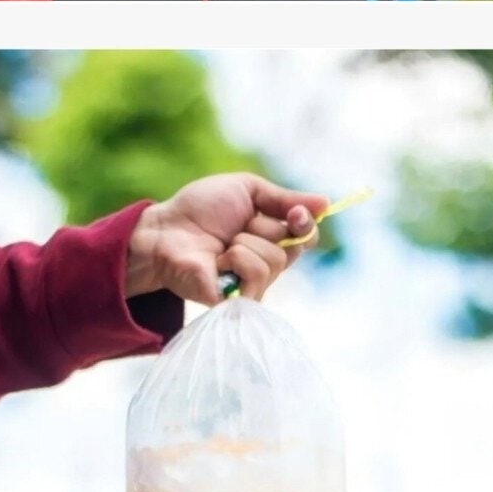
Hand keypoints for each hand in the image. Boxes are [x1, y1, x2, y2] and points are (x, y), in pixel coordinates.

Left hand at [126, 173, 318, 315]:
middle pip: (294, 248)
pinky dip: (238, 259)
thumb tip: (327, 203)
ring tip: (223, 245)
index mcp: (270, 236)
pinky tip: (219, 261)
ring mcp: (251, 284)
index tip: (297, 213)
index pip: (306, 237)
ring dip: (246, 242)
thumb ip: (285, 198)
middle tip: (238, 226)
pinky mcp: (236, 300)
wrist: (165, 228)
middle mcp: (266, 263)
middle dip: (265, 228)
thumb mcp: (248, 190)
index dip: (305, 224)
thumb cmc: (200, 209)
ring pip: (276, 260)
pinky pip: (256, 276)